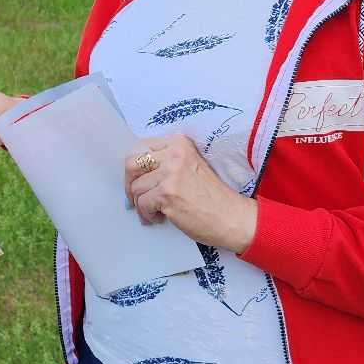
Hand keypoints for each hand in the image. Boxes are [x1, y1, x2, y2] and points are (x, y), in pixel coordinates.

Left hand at [124, 135, 258, 251]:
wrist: (233, 218)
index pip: (142, 147)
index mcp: (180, 144)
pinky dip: (146, 215)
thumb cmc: (213, 198)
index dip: (136, 167)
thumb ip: (167, 163)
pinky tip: (159, 218)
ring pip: (135, 187)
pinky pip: (142, 204)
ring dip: (140, 204)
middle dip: (129, 184)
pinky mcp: (168, 194)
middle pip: (131, 164)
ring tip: (154, 211)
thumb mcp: (191, 167)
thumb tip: (137, 172)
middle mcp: (175, 154)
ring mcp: (171, 174)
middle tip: (136, 197)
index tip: (137, 179)